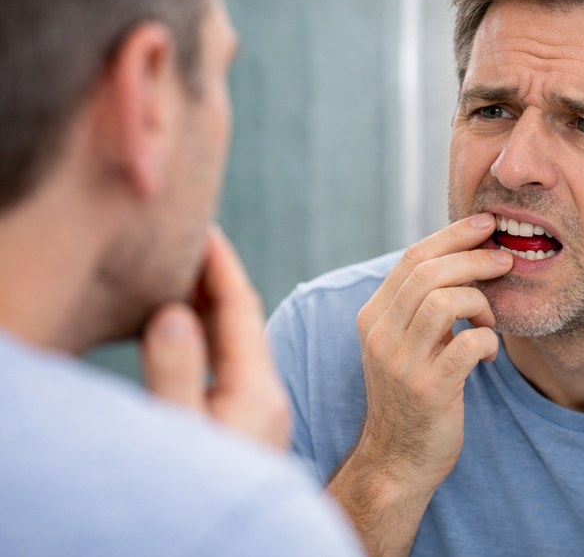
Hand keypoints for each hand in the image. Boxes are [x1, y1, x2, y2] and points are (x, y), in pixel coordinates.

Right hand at [140, 225, 290, 450]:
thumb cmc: (192, 501)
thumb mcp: (178, 434)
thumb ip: (175, 373)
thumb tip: (172, 312)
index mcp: (257, 391)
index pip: (240, 309)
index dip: (221, 265)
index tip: (202, 226)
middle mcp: (266, 397)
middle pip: (241, 322)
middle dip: (214, 280)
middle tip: (185, 242)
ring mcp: (259, 415)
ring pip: (234, 345)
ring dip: (208, 310)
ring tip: (177, 278)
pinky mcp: (245, 431)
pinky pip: (226, 366)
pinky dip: (205, 339)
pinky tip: (181, 338)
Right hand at [329, 213, 511, 556]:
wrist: (398, 459)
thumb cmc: (412, 394)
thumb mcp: (404, 344)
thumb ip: (420, 305)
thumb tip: (462, 257)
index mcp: (373, 317)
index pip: (412, 258)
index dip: (452, 235)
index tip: (486, 224)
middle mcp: (380, 335)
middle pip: (428, 272)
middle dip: (474, 258)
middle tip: (504, 261)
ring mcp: (401, 363)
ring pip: (443, 301)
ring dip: (479, 301)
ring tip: (489, 317)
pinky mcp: (428, 389)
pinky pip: (466, 344)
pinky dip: (487, 340)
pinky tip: (488, 352)